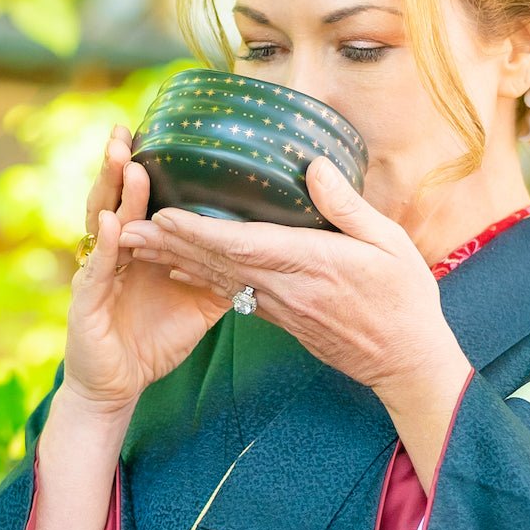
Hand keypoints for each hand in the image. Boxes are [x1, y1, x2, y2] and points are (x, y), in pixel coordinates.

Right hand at [62, 124, 231, 413]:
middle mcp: (114, 252)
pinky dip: (106, 243)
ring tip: (123, 158)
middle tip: (128, 129)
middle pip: (116, 198)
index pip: (140, 199)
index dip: (146, 166)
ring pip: (102, 222)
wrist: (119, 385)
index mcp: (138, 248)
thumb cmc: (154, 340)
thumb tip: (263, 254)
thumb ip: (224, 274)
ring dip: (113, 190)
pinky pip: (96, 267)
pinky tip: (114, 222)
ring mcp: (98, 272)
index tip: (155, 131)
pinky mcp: (87, 300)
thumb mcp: (199, 302)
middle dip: (120, 164)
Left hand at [117, 155, 462, 398]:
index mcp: (312, 265)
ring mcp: (281, 308)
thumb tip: (313, 166)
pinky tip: (176, 270)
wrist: (407, 363)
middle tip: (123, 228)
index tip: (163, 214)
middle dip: (167, 244)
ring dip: (173, 261)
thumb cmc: (405, 299)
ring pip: (217, 280)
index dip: (198, 231)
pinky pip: (231, 295)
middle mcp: (286, 290)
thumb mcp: (390, 243)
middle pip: (216, 263)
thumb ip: (347, 205)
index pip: (243, 246)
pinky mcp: (282, 320)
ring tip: (135, 244)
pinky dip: (200, 279)